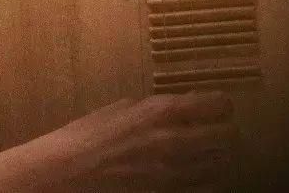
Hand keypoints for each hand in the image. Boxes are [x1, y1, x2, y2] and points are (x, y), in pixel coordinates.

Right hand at [18, 91, 239, 191]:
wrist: (61, 174)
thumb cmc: (85, 136)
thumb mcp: (122, 109)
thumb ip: (155, 108)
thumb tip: (181, 105)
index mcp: (162, 112)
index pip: (217, 104)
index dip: (222, 105)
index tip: (220, 107)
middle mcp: (174, 142)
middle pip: (227, 136)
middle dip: (227, 132)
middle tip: (222, 132)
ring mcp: (171, 174)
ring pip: (219, 166)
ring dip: (218, 158)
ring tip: (212, 155)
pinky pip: (201, 191)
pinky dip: (205, 183)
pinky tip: (199, 179)